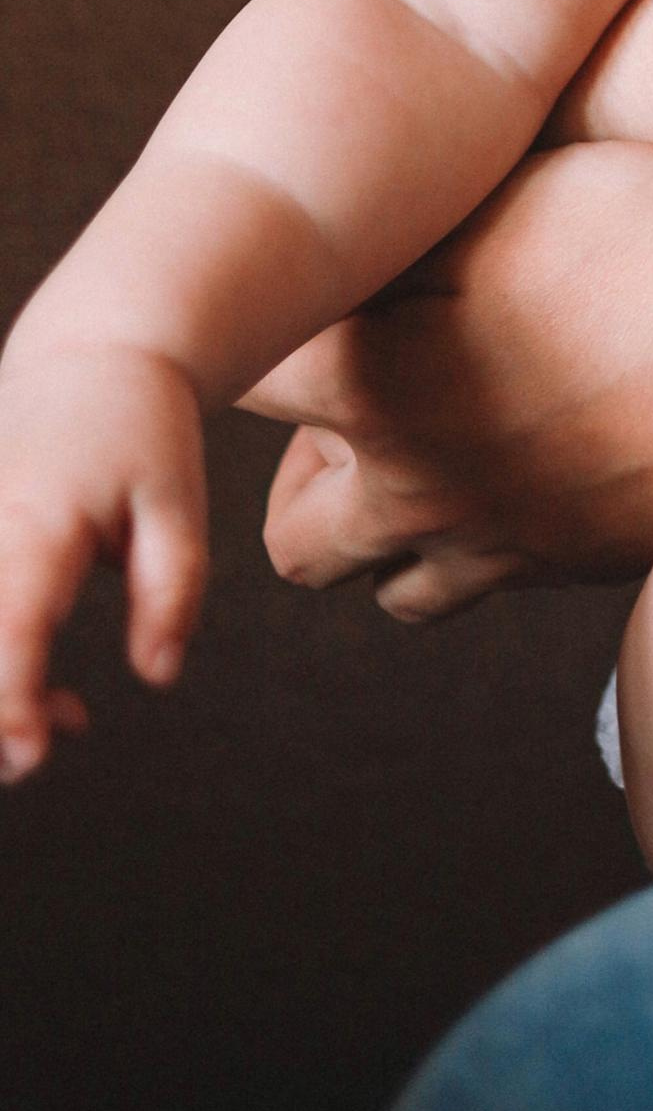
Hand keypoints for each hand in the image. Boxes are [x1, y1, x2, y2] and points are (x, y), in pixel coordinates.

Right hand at [0, 341, 205, 777]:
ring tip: (70, 713)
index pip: (8, 628)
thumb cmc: (140, 429)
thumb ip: (173, 590)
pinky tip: (42, 691)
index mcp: (36, 526)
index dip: (9, 700)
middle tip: (59, 737)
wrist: (85, 357)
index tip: (32, 753)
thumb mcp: (178, 500)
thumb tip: (158, 674)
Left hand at [240, 138, 652, 615]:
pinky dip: (477, 548)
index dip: (264, 335)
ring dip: (385, 530)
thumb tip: (338, 248)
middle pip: (293, 535)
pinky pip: (484, 588)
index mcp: (378, 384)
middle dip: (309, 469)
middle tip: (372, 390)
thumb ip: (412, 234)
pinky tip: (528, 464)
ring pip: (386, 586)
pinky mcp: (574, 566)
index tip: (301, 292)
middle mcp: (415, 488)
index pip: (250, 384)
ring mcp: (498, 545)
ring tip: (445, 443)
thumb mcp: (521, 195)